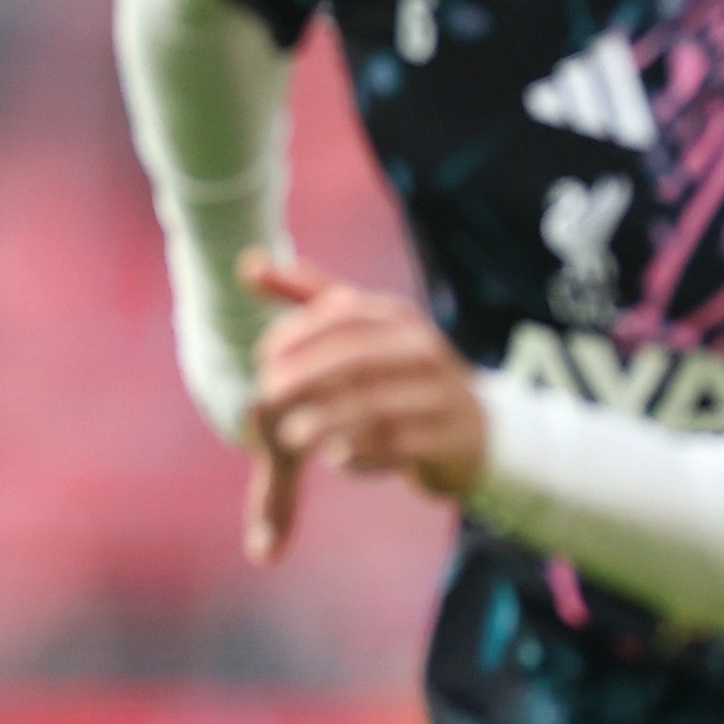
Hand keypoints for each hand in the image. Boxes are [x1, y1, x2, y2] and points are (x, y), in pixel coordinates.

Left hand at [236, 250, 487, 564]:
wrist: (474, 431)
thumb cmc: (398, 372)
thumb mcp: (362, 329)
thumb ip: (307, 296)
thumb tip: (248, 262)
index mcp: (397, 317)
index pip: (344, 311)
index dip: (299, 330)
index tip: (263, 354)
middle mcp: (422, 349)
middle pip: (358, 355)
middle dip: (307, 375)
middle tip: (267, 397)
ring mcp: (440, 394)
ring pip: (378, 405)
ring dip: (328, 421)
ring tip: (291, 436)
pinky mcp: (448, 440)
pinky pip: (398, 447)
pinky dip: (363, 454)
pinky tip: (338, 460)